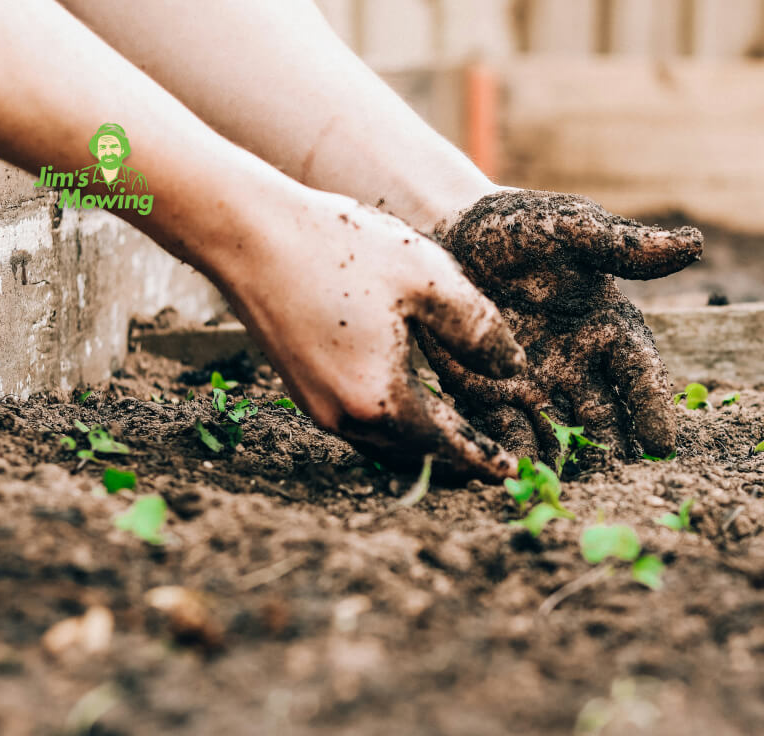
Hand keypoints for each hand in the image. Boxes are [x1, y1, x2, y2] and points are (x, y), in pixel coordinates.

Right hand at [218, 190, 525, 479]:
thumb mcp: (430, 279)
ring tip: (460, 436)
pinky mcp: (301, 388)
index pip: (447, 446)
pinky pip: (360, 423)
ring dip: (423, 444)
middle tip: (492, 460)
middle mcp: (344, 417)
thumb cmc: (341, 248)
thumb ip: (479, 330)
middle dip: (456, 458)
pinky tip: (412, 404)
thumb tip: (514, 370)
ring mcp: (317, 406)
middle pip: (414, 453)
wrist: (249, 234)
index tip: (511, 473)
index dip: (483, 458)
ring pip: (384, 442)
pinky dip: (394, 423)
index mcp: (381, 399)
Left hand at [417, 190, 702, 462]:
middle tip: (621, 485)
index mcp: (609, 328)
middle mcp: (579, 366)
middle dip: (614, 451)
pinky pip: (506, 431)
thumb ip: (623, 246)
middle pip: (605, 418)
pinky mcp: (490, 395)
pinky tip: (517, 477)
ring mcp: (536, 385)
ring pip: (560, 434)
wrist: (450, 232)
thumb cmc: (521, 227)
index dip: (652, 408)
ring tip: (571, 493)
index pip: (640, 374)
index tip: (662, 444)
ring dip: (567, 463)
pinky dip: (514, 454)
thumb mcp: (571, 229)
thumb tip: (693, 244)